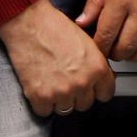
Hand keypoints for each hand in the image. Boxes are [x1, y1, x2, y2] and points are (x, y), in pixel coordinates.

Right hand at [0, 0, 115, 116]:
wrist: (30, 24)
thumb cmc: (56, 28)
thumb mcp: (88, 43)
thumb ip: (97, 64)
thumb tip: (102, 78)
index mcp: (97, 68)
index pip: (106, 94)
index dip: (98, 89)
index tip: (92, 88)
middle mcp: (82, 83)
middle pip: (85, 104)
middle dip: (78, 95)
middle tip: (68, 81)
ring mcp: (61, 92)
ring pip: (66, 109)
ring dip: (60, 99)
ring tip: (54, 81)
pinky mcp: (40, 97)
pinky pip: (45, 111)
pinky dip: (42, 103)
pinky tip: (41, 87)